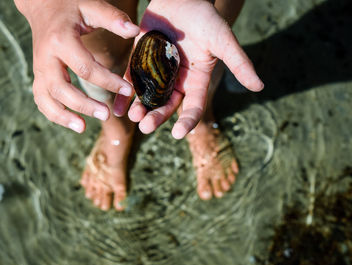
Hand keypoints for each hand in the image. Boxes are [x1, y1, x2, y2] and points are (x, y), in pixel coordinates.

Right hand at [14, 0, 138, 132]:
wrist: (42, 6)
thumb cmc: (70, 6)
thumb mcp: (91, 6)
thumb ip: (113, 18)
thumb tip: (135, 32)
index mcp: (61, 40)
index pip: (85, 67)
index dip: (108, 81)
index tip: (128, 90)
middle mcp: (46, 57)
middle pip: (62, 88)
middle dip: (84, 104)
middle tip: (106, 114)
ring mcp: (39, 68)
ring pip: (46, 98)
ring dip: (63, 115)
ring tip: (83, 128)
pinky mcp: (38, 76)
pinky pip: (41, 99)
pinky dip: (53, 113)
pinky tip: (72, 122)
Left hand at [114, 0, 262, 138]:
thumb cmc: (205, 18)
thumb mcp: (223, 41)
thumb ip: (239, 63)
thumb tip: (260, 87)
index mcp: (196, 80)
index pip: (193, 106)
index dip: (187, 121)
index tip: (178, 133)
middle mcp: (176, 80)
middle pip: (166, 105)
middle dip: (156, 117)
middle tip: (145, 126)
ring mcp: (157, 72)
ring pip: (148, 96)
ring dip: (140, 108)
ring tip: (132, 116)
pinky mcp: (140, 60)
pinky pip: (131, 80)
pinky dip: (124, 94)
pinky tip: (117, 107)